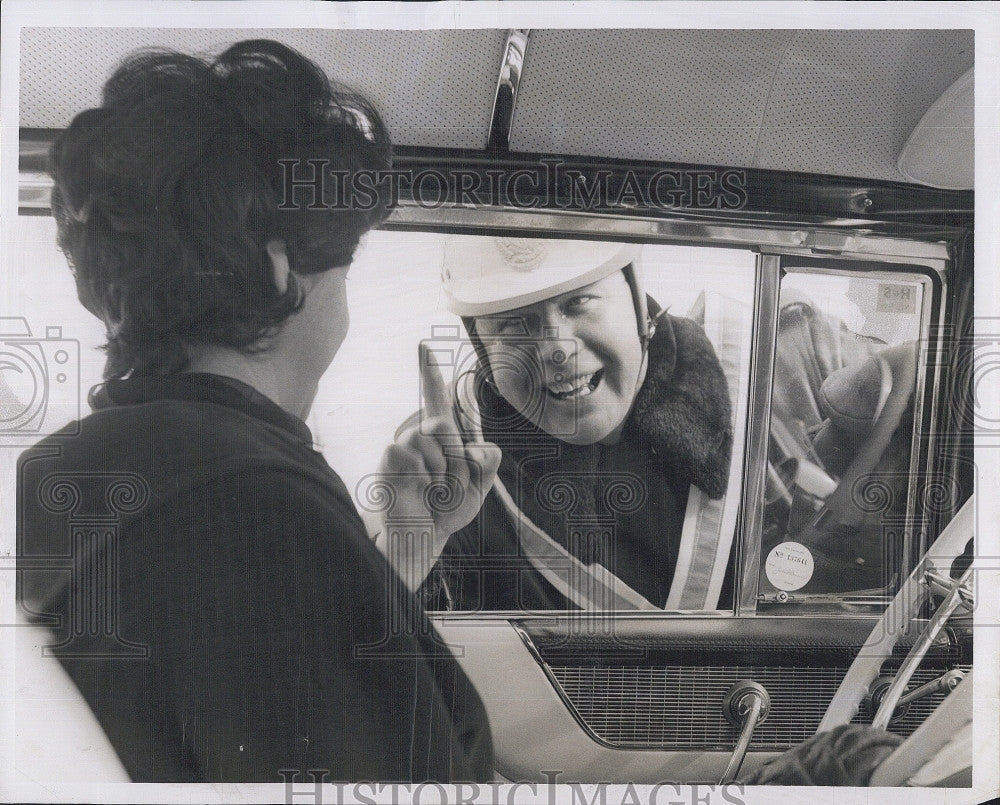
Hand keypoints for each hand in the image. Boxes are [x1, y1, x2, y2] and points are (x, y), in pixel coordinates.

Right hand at [375, 344, 501, 589]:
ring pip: (434, 440)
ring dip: (443, 474)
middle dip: (457, 462)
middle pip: (447, 425)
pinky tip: (418, 491)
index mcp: (443, 438)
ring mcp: (404, 444)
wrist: (423, 535)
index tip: (423, 346)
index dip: (429, 372)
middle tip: (447, 486)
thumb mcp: (480, 486)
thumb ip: (488, 461)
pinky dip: (425, 478)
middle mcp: (421, 435)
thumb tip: (476, 443)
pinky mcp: (391, 455)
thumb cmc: (447, 510)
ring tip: (432, 490)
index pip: (437, 399)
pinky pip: (415, 454)